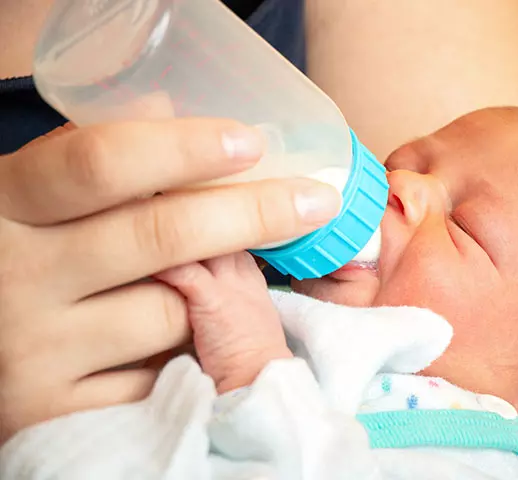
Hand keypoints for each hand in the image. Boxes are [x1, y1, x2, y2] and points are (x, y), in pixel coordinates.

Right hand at [0, 119, 339, 443]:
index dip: (183, 150)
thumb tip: (168, 100)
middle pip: (161, 236)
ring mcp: (32, 347)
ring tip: (192, 288)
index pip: (100, 164)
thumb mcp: (36, 196)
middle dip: (253, 214)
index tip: (251, 142)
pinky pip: (161, 374)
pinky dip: (185, 354)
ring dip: (208, 299)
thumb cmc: (19, 254)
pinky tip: (175, 343)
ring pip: (172, 312)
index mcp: (8, 201)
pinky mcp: (52, 408)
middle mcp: (15, 274)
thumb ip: (92, 157)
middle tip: (315, 201)